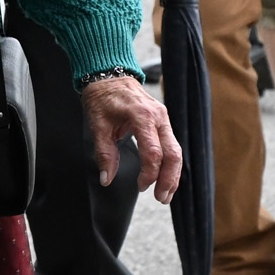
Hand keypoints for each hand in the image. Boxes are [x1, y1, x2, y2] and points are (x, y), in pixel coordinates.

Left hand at [83, 74, 180, 201]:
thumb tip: (107, 179)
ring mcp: (163, 118)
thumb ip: (104, 153)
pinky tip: (166, 177)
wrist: (109, 76)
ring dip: (173, 174)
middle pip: (173, 154)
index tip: (141, 187)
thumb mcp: (97, 125)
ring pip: (176, 151)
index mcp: (142, 116)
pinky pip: (172, 145)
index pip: (153, 152)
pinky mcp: (163, 121)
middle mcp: (158, 117)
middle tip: (161, 198)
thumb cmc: (102, 98)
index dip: (149, 173)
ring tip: (166, 194)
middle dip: (169, 179)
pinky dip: (170, 163)